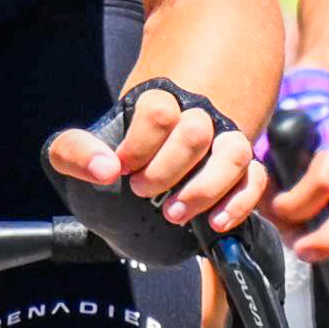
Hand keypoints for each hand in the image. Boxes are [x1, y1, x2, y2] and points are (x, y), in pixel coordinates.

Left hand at [51, 80, 263, 237]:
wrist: (134, 179)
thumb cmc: (111, 161)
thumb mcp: (77, 154)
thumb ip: (74, 152)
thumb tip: (104, 169)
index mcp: (158, 104)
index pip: (159, 110)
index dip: (140, 143)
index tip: (122, 169)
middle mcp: (196, 119)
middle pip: (196, 131)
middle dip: (166, 168)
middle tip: (141, 191)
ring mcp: (222, 145)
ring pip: (234, 152)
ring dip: (205, 187)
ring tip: (173, 214)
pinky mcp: (240, 174)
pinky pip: (254, 179)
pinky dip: (239, 202)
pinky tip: (215, 223)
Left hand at [265, 67, 328, 259]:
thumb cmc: (293, 120)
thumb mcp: (274, 132)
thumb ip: (265, 168)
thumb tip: (258, 209)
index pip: (325, 179)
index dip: (296, 203)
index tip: (274, 209)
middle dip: (327, 237)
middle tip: (300, 250)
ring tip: (307, 246)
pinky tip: (323, 231)